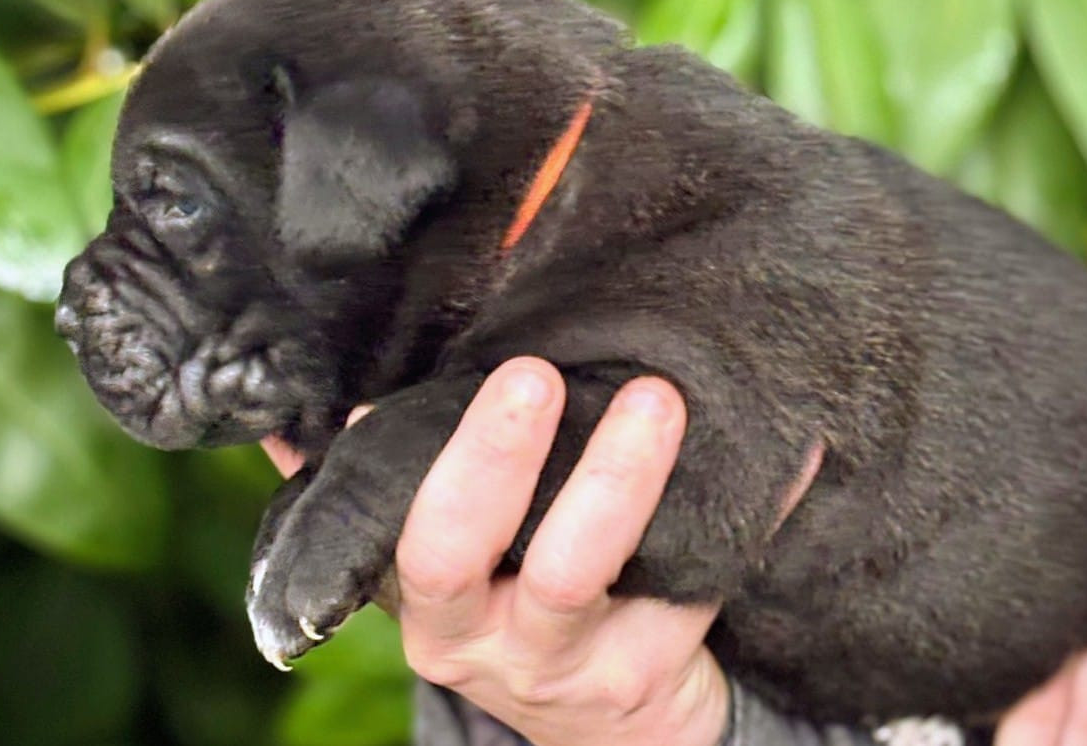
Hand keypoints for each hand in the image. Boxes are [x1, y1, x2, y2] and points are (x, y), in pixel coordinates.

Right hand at [260, 359, 731, 745]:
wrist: (594, 724)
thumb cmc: (506, 607)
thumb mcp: (437, 571)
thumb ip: (371, 496)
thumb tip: (291, 423)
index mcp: (429, 606)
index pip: (416, 540)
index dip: (448, 465)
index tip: (487, 378)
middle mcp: (492, 639)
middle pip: (478, 554)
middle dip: (502, 465)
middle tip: (536, 376)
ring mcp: (575, 660)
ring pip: (588, 570)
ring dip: (624, 476)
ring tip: (658, 396)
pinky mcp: (653, 667)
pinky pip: (706, 578)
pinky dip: (754, 510)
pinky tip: (796, 453)